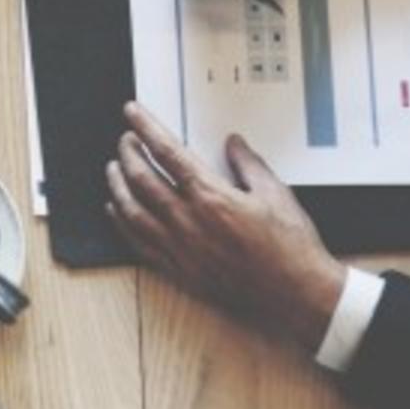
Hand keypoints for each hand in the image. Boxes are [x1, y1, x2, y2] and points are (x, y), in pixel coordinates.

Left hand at [105, 106, 344, 352]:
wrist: (296, 294)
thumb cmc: (290, 247)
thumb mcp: (275, 193)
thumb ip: (248, 163)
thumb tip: (232, 143)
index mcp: (211, 197)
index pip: (167, 152)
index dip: (146, 128)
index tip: (133, 113)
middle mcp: (189, 222)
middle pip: (142, 179)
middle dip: (128, 153)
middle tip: (125, 140)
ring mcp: (181, 249)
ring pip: (132, 212)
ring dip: (118, 186)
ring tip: (113, 169)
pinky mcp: (180, 272)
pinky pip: (139, 244)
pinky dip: (122, 224)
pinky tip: (116, 212)